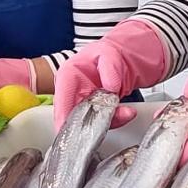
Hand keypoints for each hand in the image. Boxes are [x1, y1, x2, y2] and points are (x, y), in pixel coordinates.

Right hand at [53, 20, 168, 129]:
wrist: (118, 59)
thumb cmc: (107, 54)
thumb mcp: (109, 55)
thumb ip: (110, 69)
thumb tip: (110, 88)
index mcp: (68, 76)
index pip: (61, 102)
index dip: (64, 120)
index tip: (74, 133)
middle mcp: (71, 92)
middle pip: (74, 117)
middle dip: (94, 123)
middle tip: (114, 118)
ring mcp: (81, 102)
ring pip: (89, 122)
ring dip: (109, 122)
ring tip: (126, 112)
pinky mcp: (91, 110)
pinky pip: (100, 121)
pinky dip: (114, 120)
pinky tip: (125, 113)